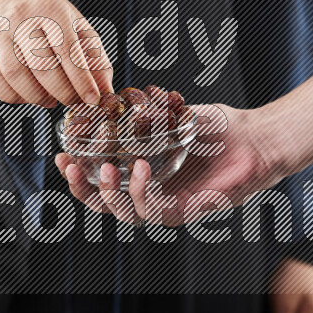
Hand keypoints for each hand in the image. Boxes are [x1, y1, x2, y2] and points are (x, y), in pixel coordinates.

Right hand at [0, 0, 112, 105]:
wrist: (6, 1)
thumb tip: (106, 89)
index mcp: (50, 9)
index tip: (92, 99)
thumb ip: (94, 58)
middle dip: (62, 92)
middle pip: (42, 65)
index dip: (82, 80)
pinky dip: (14, 96)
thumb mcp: (77, 28)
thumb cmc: (48, 18)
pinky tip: (29, 95)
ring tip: (51, 100)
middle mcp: (21, 17)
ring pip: (16, 75)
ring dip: (38, 97)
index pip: (68, 50)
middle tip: (73, 101)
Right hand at [56, 105, 291, 225]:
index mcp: (140, 172)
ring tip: (108, 168)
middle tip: (71, 167)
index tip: (61, 155)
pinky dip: (140, 192)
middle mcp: (148, 192)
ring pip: (123, 212)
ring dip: (109, 192)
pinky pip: (151, 210)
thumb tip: (110, 99)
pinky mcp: (182, 212)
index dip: (77, 173)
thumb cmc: (215, 128)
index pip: (100, 180)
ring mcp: (163, 205)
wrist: (251, 137)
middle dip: (81, 187)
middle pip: (103, 202)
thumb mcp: (169, 115)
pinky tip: (140, 169)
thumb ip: (140, 113)